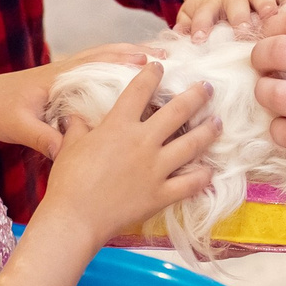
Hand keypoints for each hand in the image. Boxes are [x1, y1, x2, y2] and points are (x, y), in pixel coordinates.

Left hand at [0, 42, 150, 154]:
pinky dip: (113, 68)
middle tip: (166, 57)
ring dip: (127, 57)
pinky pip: (93, 70)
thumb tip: (64, 150)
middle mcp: (63, 70)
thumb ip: (42, 137)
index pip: (96, 61)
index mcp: (57, 76)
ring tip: (156, 61)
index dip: (123, 60)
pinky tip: (128, 80)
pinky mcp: (60, 83)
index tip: (149, 61)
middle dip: (135, 53)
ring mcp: (62, 74)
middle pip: (105, 54)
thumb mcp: (19, 127)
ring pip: (101, 59)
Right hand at [34, 64, 218, 243]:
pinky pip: (190, 183)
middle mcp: (142, 142)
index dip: (152, 74)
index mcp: (118, 126)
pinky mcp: (161, 194)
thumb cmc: (67, 181)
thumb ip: (78, 127)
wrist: (74, 218)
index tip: (160, 66)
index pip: (139, 90)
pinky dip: (202, 176)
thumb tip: (76, 115)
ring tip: (218, 122)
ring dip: (208, 131)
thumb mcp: (70, 146)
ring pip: (192, 144)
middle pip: (177, 111)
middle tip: (208, 87)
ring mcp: (155, 168)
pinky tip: (210, 170)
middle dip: (196, 95)